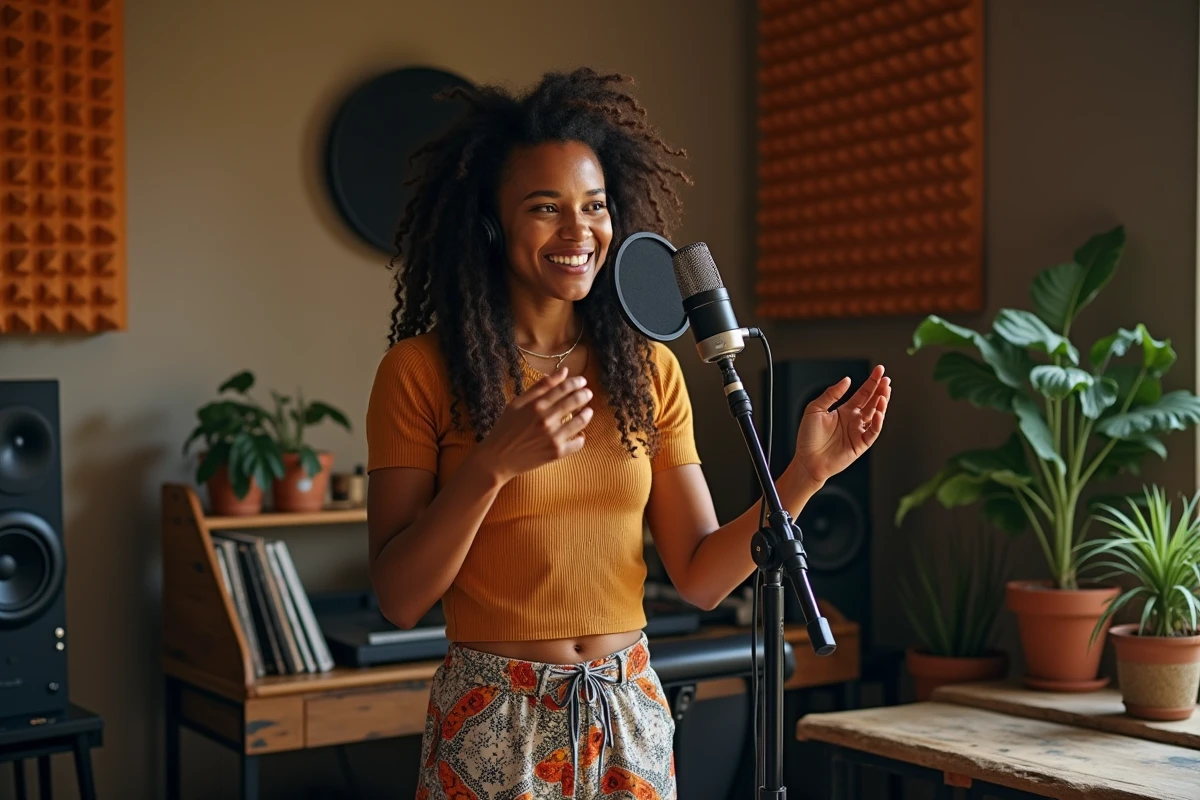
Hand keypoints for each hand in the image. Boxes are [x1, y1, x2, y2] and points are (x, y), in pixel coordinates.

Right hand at [474, 368, 593, 482]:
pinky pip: (577, 443)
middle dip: (584, 395)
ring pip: (580, 421)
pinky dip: (581, 438)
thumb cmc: (506, 427)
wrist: (497, 458)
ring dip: (587, 414)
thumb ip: (541, 386)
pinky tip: (580, 434)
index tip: (582, 381)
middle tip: (588, 393)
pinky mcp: (556, 453)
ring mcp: (552, 437)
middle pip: (574, 402)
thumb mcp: (518, 402)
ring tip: (588, 411)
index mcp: (536, 405)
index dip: (576, 382)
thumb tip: (563, 371)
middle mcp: (546, 419)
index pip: (563, 388)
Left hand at [793, 365, 889, 484]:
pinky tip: (879, 412)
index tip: (879, 370)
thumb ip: (831, 394)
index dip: (872, 382)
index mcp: (844, 410)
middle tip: (886, 379)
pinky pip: (872, 432)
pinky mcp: (861, 444)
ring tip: (885, 392)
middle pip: (872, 402)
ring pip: (875, 415)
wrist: (807, 460)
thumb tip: (846, 380)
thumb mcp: (815, 409)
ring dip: (881, 403)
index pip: (862, 393)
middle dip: (880, 390)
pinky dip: (877, 422)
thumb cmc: (808, 437)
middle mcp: (854, 420)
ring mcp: (858, 432)